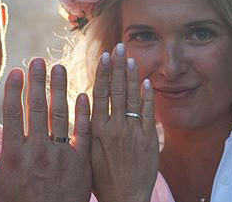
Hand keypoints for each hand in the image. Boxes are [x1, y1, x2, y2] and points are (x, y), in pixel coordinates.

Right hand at [0, 58, 91, 201]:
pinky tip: (82, 94)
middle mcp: (38, 152)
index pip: (14, 115)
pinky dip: (82, 112)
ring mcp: (61, 155)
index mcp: (15, 156)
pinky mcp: (81, 161)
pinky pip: (82, 132)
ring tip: (59, 68)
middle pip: (37, 109)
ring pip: (60, 115)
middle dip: (37, 82)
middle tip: (38, 61)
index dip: (15, 91)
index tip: (17, 71)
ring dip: (59, 89)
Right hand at [90, 43, 158, 201]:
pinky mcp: (149, 140)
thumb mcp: (85, 153)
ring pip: (133, 97)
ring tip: (131, 57)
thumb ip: (84, 128)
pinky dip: (148, 96)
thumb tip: (82, 101)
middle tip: (119, 46)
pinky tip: (146, 81)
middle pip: (117, 90)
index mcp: (96, 129)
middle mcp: (115, 127)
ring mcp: (133, 132)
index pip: (100, 94)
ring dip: (132, 76)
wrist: (124, 198)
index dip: (103, 73)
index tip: (104, 55)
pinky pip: (149, 113)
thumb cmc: (100, 180)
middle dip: (118, 66)